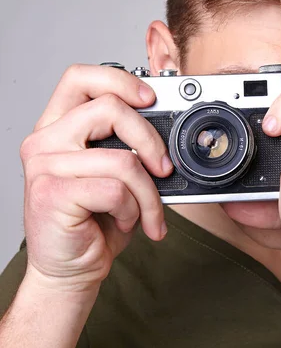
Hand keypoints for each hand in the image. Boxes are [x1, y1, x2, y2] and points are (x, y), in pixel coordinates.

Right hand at [19, 64, 172, 291]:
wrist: (71, 269)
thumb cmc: (96, 221)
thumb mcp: (115, 175)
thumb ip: (128, 147)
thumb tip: (169, 135)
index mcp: (59, 126)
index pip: (81, 78)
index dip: (120, 80)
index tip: (150, 99)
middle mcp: (46, 140)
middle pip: (109, 108)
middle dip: (151, 140)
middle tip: (164, 169)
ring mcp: (45, 166)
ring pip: (123, 159)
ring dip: (148, 193)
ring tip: (143, 213)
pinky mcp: (52, 193)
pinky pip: (116, 190)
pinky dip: (133, 211)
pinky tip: (123, 222)